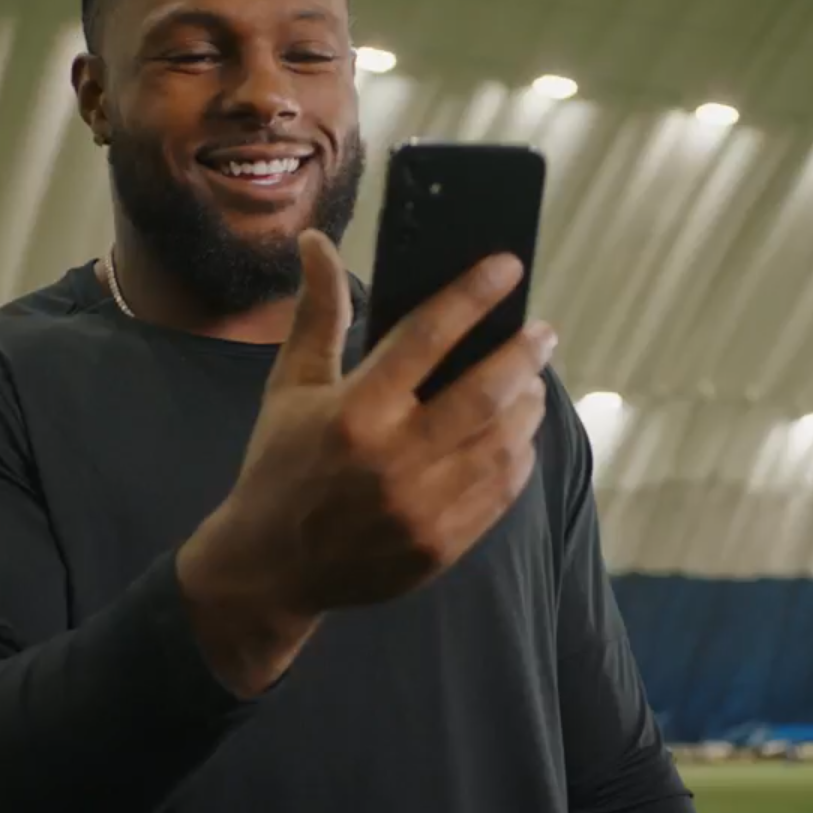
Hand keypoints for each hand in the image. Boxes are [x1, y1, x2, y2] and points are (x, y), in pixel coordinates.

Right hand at [177, 229, 557, 694]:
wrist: (270, 569)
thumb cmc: (281, 466)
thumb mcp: (291, 387)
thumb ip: (317, 315)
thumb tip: (318, 243)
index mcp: (353, 413)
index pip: (427, 337)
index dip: (472, 295)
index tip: (507, 267)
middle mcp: (393, 460)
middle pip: (485, 391)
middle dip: (524, 353)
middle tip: (542, 331)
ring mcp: (422, 508)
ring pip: (504, 442)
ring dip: (528, 403)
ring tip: (531, 381)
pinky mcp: (441, 545)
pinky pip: (502, 490)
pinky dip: (518, 454)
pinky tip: (515, 433)